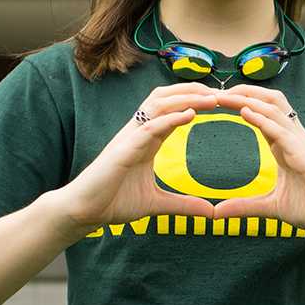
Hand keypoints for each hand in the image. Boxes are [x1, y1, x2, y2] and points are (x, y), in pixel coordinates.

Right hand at [50, 83, 220, 238]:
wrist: (83, 211)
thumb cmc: (113, 202)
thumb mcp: (157, 204)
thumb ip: (183, 205)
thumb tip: (210, 212)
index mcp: (147, 140)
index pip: (173, 110)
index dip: (195, 101)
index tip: (221, 101)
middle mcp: (139, 132)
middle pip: (166, 98)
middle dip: (193, 91)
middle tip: (221, 93)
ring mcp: (130, 138)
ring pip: (159, 105)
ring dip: (186, 99)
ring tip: (211, 98)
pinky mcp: (123, 149)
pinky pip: (149, 127)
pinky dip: (170, 118)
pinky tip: (189, 114)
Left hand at [211, 85, 304, 240]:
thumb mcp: (271, 207)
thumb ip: (245, 206)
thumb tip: (216, 212)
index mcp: (285, 144)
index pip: (262, 113)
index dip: (242, 103)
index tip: (216, 101)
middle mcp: (293, 138)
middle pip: (269, 101)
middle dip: (244, 92)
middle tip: (216, 92)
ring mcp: (300, 143)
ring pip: (274, 109)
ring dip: (248, 100)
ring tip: (225, 96)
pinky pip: (281, 131)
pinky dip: (262, 119)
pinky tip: (245, 112)